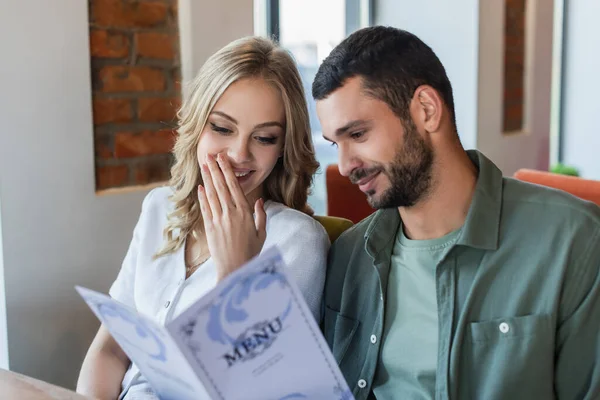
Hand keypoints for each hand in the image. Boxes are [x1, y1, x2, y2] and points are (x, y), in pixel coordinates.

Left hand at [198, 153, 266, 280]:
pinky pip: (205, 208)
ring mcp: (219, 220)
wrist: (235, 269)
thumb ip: (261, 216)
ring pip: (212, 194)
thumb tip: (259, 201)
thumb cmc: (250, 253)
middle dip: (215, 169)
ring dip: (207, 178)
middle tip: (210, 155)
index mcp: (245, 213)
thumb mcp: (261, 233)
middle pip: (221, 186)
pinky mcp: (210, 228)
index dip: (228, 171)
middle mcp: (231, 213)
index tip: (223, 159)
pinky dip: (202, 197)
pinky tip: (200, 187)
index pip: (235, 186)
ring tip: (204, 165)